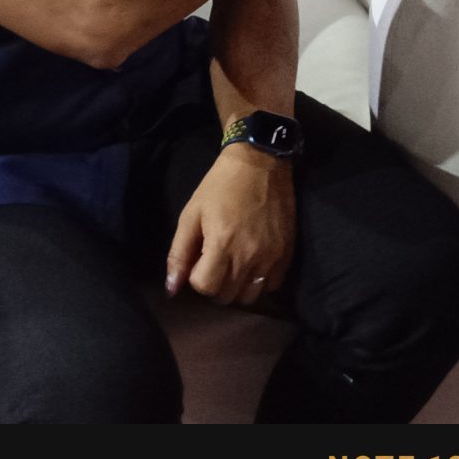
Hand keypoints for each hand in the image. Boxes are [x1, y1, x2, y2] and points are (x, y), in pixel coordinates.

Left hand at [166, 145, 295, 305]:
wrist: (261, 162)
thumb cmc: (220, 186)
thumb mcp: (191, 214)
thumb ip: (179, 253)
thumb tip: (171, 289)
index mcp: (222, 244)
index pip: (205, 287)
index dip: (196, 277)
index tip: (199, 260)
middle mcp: (249, 255)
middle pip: (226, 296)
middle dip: (215, 284)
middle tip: (214, 263)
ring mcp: (271, 257)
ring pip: (249, 296)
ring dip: (237, 287)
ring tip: (234, 266)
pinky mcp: (287, 253)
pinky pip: (272, 286)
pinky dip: (260, 282)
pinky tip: (254, 264)